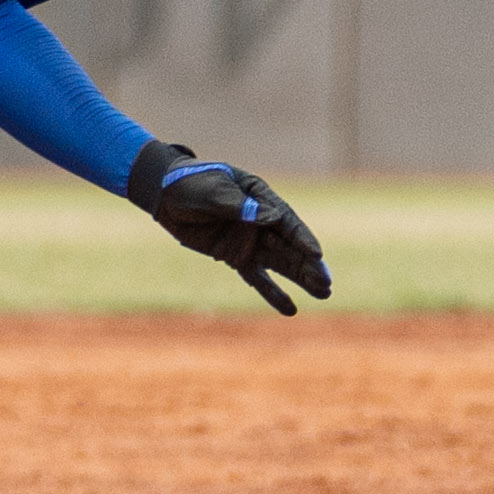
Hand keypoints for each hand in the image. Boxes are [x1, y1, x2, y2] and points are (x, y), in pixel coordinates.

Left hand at [130, 142, 330, 315]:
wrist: (165, 195)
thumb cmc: (190, 184)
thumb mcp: (211, 190)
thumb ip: (237, 205)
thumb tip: (269, 217)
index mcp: (260, 196)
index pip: (285, 219)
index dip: (301, 237)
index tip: (315, 254)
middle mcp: (261, 220)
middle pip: (290, 245)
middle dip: (309, 264)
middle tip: (327, 283)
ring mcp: (250, 240)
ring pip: (280, 262)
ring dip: (301, 278)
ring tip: (324, 294)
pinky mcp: (237, 257)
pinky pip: (257, 278)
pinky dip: (272, 293)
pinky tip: (291, 309)